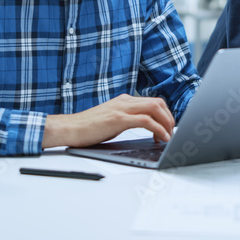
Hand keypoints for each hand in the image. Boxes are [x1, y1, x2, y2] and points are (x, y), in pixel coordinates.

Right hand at [42, 94, 174, 148]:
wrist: (69, 129)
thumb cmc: (88, 128)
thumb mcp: (112, 120)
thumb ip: (127, 119)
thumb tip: (145, 128)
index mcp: (124, 101)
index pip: (153, 101)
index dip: (165, 114)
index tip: (168, 127)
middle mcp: (125, 101)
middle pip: (158, 103)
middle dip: (169, 118)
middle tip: (171, 133)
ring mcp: (121, 109)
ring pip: (154, 108)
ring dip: (166, 123)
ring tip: (167, 137)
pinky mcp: (118, 119)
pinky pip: (146, 120)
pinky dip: (158, 129)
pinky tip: (160, 138)